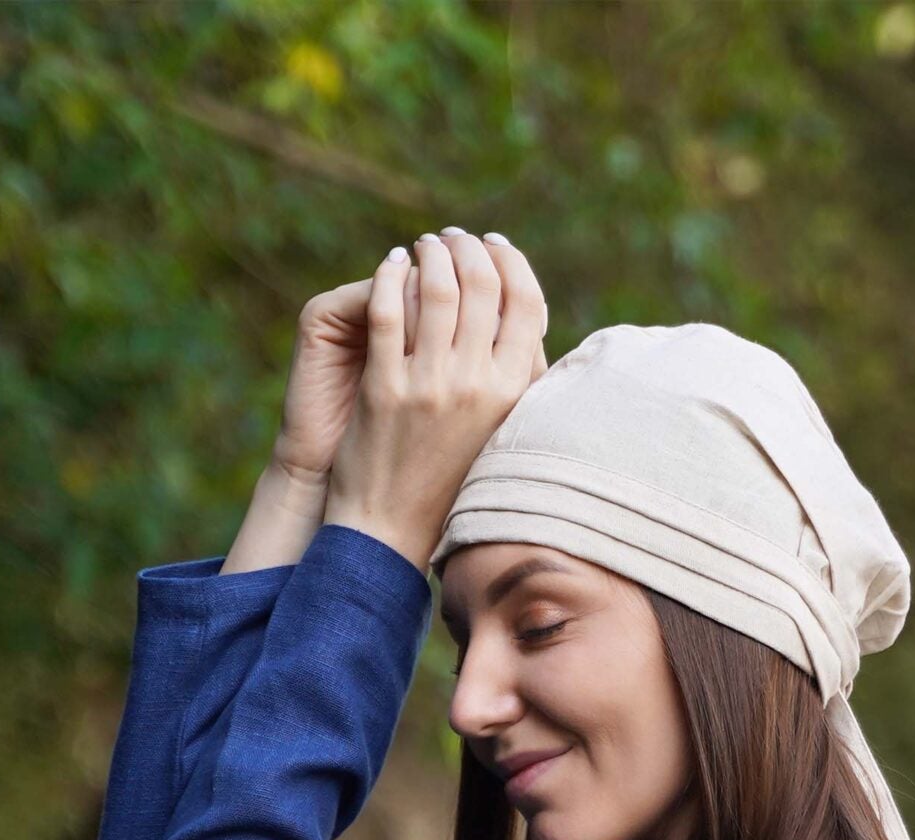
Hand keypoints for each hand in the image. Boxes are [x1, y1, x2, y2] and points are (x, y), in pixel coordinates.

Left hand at [272, 231, 543, 493]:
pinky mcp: (384, 388)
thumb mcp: (500, 429)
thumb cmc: (449, 476)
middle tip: (451, 238)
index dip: (511, 262)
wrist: (392, 525)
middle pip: (482, 283)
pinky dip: (390, 276)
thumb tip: (530, 317)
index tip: (494, 245)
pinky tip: (391, 266)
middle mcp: (476, 385)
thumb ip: (518, 377)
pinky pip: (388, 310)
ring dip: (430, 254)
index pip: (526, 302)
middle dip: (467, 247)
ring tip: (423, 247)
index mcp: (512, 392)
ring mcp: (429, 385)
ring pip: (437, 287)